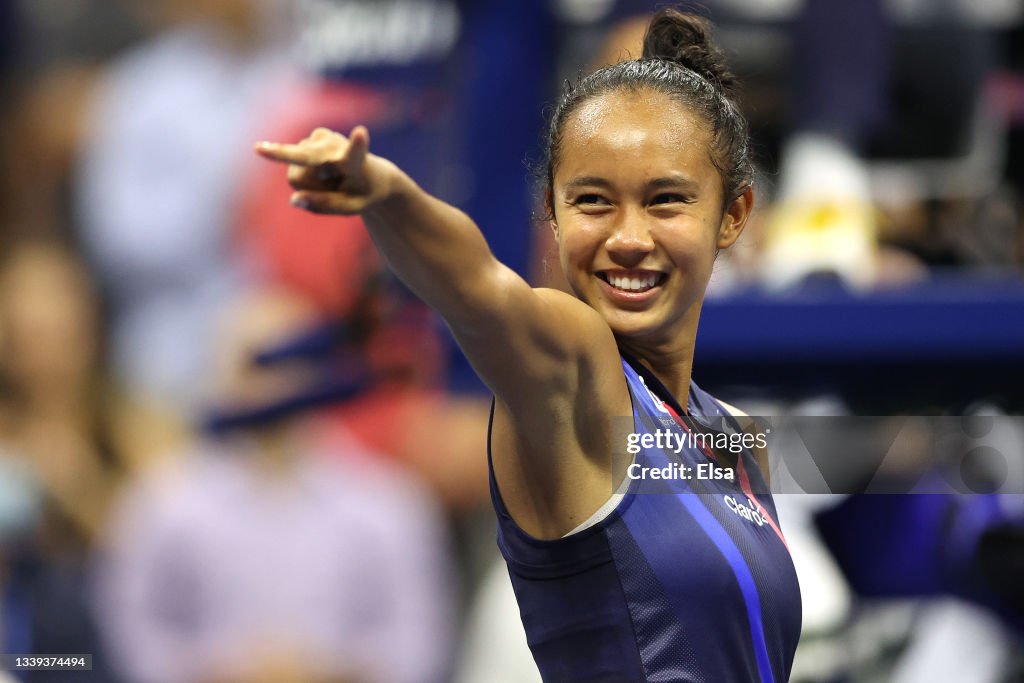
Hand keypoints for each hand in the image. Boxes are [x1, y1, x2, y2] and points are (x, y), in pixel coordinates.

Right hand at [255, 126, 388, 214]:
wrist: (372, 174)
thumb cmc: (363, 193)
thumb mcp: (351, 208)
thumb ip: (325, 206)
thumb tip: (293, 199)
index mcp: (357, 162)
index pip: (356, 153)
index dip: (357, 144)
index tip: (361, 132)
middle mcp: (338, 145)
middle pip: (303, 163)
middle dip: (287, 163)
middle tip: (268, 153)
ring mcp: (323, 138)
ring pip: (296, 174)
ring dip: (309, 183)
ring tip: (331, 180)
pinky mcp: (312, 137)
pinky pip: (293, 167)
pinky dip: (305, 175)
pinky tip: (323, 171)